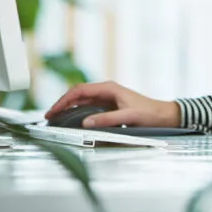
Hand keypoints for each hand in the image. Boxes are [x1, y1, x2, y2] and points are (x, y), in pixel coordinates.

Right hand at [45, 81, 180, 128]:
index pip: (80, 91)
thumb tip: (86, 123)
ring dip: (68, 108)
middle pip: (77, 94)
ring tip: (56, 118)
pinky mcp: (108, 106)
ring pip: (81, 101)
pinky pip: (88, 107)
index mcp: (109, 88)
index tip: (54, 110)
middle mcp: (106, 90)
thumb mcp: (128, 116)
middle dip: (62, 103)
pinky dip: (76, 112)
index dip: (64, 100)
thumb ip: (107, 119)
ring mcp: (106, 98)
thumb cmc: (149, 113)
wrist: (162, 115)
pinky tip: (71, 119)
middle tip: (49, 116)